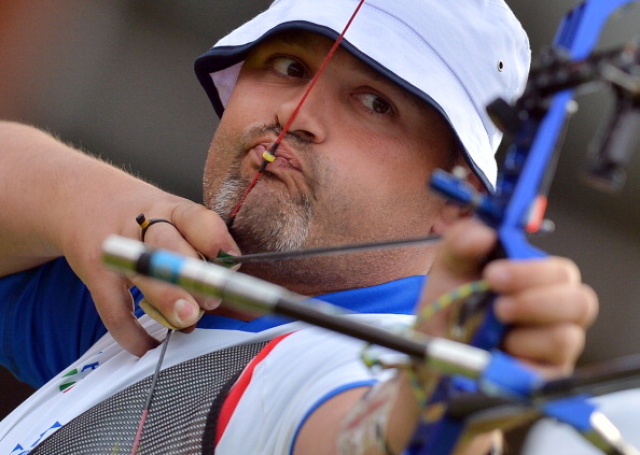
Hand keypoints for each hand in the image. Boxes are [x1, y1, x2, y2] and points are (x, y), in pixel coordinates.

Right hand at [0, 123, 239, 355]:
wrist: (83, 200)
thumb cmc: (143, 219)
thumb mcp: (173, 219)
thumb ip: (200, 252)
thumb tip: (228, 299)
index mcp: (171, 209)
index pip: (197, 219)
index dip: (216, 241)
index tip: (232, 264)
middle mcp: (143, 225)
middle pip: (168, 246)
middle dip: (192, 274)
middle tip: (212, 298)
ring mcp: (117, 249)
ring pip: (142, 273)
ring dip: (167, 297)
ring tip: (187, 318)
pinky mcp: (96, 274)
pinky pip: (113, 309)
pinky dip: (131, 332)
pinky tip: (147, 345)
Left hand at [416, 218, 597, 376]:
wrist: (431, 353)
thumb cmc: (450, 306)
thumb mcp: (449, 268)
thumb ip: (462, 241)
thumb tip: (485, 235)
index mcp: (539, 281)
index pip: (560, 272)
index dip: (531, 272)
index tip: (493, 275)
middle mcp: (555, 313)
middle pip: (580, 302)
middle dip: (535, 302)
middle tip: (498, 307)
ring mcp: (553, 349)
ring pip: (566, 338)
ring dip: (525, 336)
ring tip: (495, 336)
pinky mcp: (545, 381)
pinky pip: (550, 375)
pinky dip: (522, 365)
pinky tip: (499, 358)